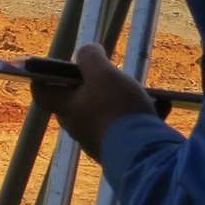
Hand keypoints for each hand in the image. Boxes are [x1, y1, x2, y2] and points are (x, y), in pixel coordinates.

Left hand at [32, 44, 158, 159]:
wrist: (144, 153)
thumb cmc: (117, 109)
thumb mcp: (103, 74)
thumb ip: (90, 58)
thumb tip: (86, 51)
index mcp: (66, 108)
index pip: (41, 92)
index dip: (44, 76)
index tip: (57, 65)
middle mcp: (77, 127)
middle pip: (76, 101)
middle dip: (92, 86)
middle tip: (109, 75)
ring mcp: (98, 141)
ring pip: (105, 113)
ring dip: (121, 100)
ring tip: (141, 91)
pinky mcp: (119, 151)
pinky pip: (126, 128)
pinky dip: (140, 116)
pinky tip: (162, 106)